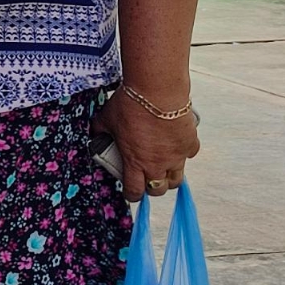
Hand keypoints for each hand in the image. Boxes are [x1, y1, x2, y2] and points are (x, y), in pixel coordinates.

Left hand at [93, 87, 200, 202]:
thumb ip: (100, 130)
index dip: (131, 194)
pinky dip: (183, 153)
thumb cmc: (130, 104)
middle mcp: (157, 164)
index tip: (130, 191)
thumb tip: (95, 133)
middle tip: (146, 178)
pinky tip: (175, 145)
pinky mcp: (189, 143)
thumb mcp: (106, 118)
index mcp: (135, 162)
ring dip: (169, 177)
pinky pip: (189, 156)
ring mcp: (176, 156)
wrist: (157, 90)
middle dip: (151, 188)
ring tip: (162, 167)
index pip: (134, 191)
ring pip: (177, 179)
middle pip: (158, 190)